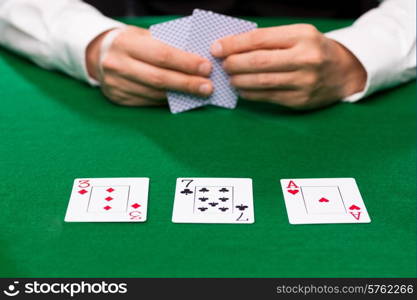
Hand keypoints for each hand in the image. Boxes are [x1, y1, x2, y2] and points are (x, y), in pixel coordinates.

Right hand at [86, 26, 212, 105]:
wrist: (99, 55)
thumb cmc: (130, 43)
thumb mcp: (143, 35)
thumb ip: (166, 45)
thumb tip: (197, 58)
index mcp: (125, 43)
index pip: (162, 55)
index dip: (186, 63)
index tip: (206, 67)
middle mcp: (117, 65)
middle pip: (159, 78)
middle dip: (187, 83)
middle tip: (208, 87)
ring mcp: (116, 85)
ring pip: (155, 93)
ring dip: (181, 95)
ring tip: (200, 93)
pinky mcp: (119, 99)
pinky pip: (149, 102)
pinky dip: (168, 100)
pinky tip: (182, 98)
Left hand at [210, 24, 365, 109]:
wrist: (344, 72)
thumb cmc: (314, 50)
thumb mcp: (298, 35)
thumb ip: (270, 39)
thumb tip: (233, 46)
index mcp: (302, 36)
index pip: (259, 39)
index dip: (234, 44)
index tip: (216, 48)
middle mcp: (305, 58)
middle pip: (258, 61)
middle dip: (233, 63)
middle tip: (222, 64)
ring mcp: (303, 81)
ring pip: (261, 81)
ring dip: (238, 80)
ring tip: (229, 77)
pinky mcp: (300, 100)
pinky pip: (267, 96)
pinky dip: (249, 93)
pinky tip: (241, 89)